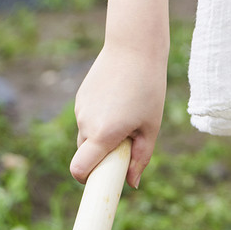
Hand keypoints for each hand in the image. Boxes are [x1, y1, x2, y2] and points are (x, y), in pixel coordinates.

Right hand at [71, 41, 167, 189]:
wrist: (134, 46)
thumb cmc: (148, 86)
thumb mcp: (151, 125)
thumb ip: (141, 157)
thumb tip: (132, 183)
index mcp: (102, 134)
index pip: (79, 170)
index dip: (88, 179)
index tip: (103, 179)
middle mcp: (86, 122)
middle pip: (85, 154)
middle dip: (101, 155)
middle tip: (127, 141)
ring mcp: (80, 108)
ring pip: (87, 134)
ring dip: (102, 134)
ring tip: (128, 111)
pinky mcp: (81, 95)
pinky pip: (88, 116)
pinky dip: (100, 117)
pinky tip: (119, 98)